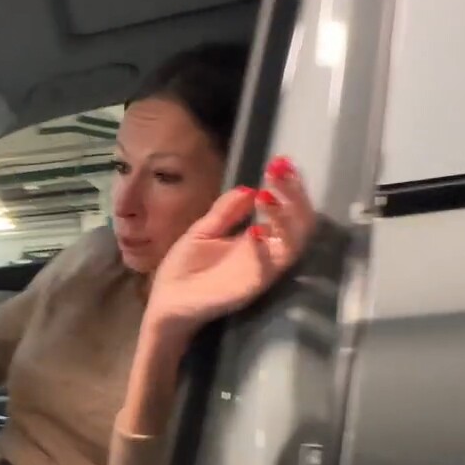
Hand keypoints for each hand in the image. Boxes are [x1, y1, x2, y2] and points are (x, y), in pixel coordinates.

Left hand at [144, 156, 316, 341]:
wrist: (166, 302)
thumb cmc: (184, 269)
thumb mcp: (203, 231)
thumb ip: (225, 212)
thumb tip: (248, 188)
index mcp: (257, 239)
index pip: (286, 209)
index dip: (287, 186)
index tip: (279, 163)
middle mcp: (266, 253)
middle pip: (299, 223)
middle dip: (293, 195)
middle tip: (279, 171)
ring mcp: (261, 270)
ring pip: (292, 244)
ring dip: (284, 218)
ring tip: (266, 196)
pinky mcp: (250, 288)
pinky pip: (266, 268)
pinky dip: (263, 248)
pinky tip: (255, 230)